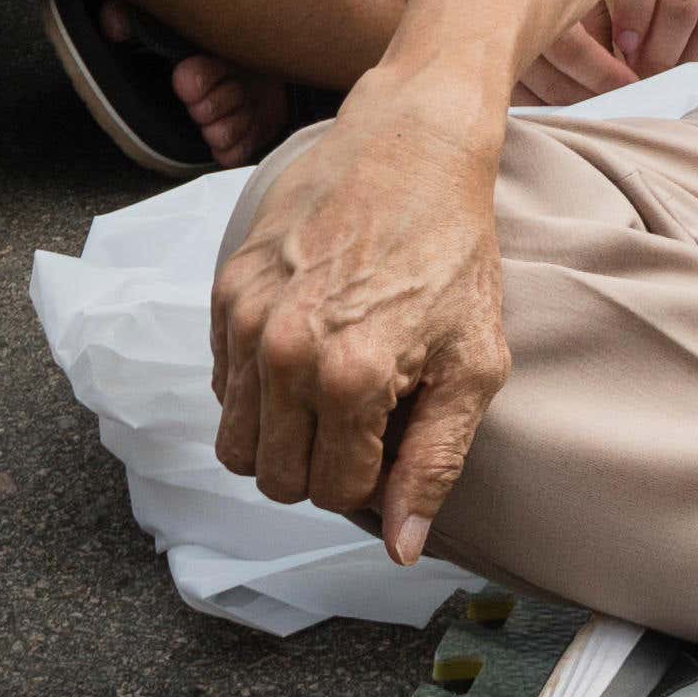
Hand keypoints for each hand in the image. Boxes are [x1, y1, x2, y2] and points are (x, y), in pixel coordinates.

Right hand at [210, 92, 519, 561]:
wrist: (412, 148)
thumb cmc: (454, 254)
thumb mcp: (474, 364)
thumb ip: (435, 464)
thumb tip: (400, 549)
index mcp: (351, 378)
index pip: (335, 493)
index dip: (371, 477)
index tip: (395, 434)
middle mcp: (284, 352)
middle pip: (275, 478)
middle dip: (319, 466)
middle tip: (363, 420)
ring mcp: (245, 319)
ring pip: (236, 443)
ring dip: (281, 436)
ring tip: (332, 391)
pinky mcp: (225, 290)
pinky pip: (222, 386)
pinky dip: (258, 388)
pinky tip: (306, 347)